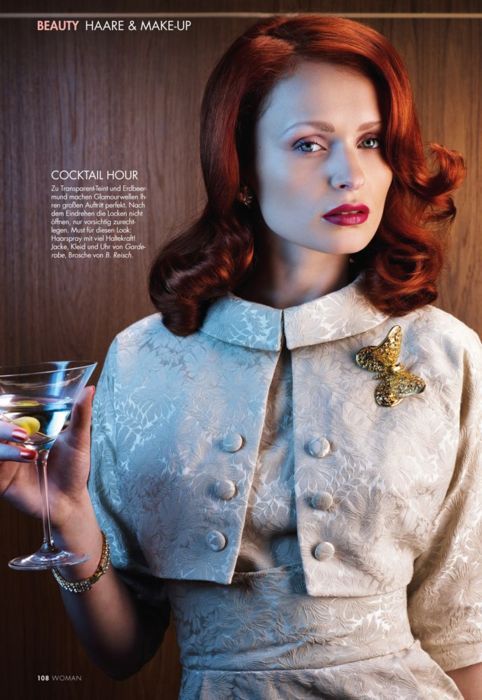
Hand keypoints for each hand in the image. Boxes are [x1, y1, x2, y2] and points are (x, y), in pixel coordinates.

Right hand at [0, 386, 94, 527]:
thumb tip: (90, 388)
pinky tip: (19, 460)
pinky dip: (2, 459)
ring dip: (4, 446)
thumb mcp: (79, 440)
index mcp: (24, 428)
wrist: (70, 501)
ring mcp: (3, 460)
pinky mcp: (0, 480)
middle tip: (23, 433)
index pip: (6, 411)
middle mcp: (10, 442)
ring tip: (30, 453)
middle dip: (2, 427)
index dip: (5, 404)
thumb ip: (80, 414)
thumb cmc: (73, 468)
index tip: (5, 396)